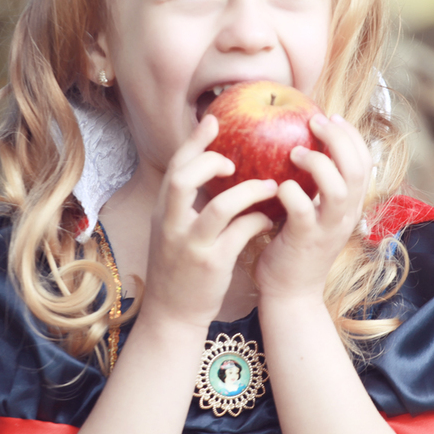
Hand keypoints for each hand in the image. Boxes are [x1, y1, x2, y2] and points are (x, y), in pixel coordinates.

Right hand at [144, 114, 278, 327]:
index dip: (194, 141)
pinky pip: (239, 235)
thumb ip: (187, 203)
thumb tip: (212, 170)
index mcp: (164, 212)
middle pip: (182, 178)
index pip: (174, 167)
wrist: (172, 314)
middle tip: (235, 159)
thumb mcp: (174, 230)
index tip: (213, 120)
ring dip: (247, 192)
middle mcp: (172, 224)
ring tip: (269, 186)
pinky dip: (257, 222)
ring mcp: (191, 245)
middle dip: (210, 161)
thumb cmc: (180, 268)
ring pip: (219, 207)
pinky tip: (269, 220)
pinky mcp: (212, 265)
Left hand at [253, 114, 371, 303]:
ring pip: (339, 188)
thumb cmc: (293, 248)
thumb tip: (298, 149)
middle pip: (357, 168)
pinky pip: (303, 210)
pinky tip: (278, 186)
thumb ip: (313, 187)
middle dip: (339, 138)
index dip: (351, 135)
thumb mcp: (311, 214)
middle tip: (314, 122)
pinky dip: (291, 193)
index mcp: (349, 206)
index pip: (364, 161)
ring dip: (317, 163)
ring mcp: (327, 229)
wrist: (290, 295)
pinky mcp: (305, 240)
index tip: (330, 116)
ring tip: (292, 152)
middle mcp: (345, 215)